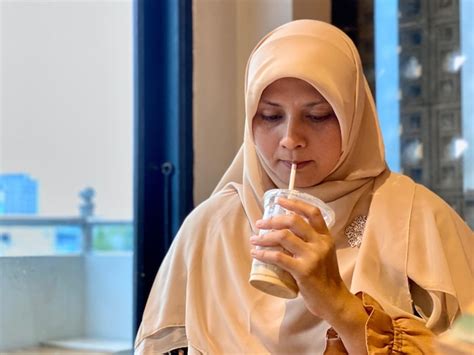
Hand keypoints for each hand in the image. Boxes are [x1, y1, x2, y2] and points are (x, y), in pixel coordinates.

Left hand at [250, 197, 347, 319]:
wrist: (334, 300)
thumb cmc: (324, 277)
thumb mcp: (323, 253)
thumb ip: (310, 242)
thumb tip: (284, 231)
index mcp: (325, 237)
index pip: (312, 212)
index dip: (295, 203)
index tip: (279, 200)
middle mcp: (320, 243)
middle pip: (293, 221)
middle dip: (272, 220)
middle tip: (259, 223)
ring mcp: (313, 256)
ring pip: (283, 237)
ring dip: (264, 236)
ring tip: (254, 239)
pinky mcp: (304, 271)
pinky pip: (279, 257)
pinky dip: (264, 253)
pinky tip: (256, 253)